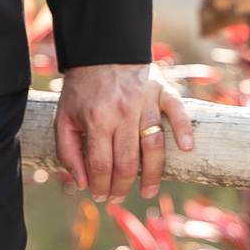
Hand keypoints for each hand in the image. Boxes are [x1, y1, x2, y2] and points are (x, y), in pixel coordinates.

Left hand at [54, 61, 193, 202]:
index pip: (101, 165)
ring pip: (154, 146)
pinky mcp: (162, 90)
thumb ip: (67, 150)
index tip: (99, 197)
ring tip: (146, 192)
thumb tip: (80, 183)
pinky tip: (186, 149)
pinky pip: (177, 112)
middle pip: (127, 162)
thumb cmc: (81, 89)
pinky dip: (184, 130)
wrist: (101, 50)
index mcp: (95, 118)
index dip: (100, 186)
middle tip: (118, 198)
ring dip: (152, 174)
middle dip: (122, 187)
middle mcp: (121, 111)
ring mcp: (144, 101)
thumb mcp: (63, 117)